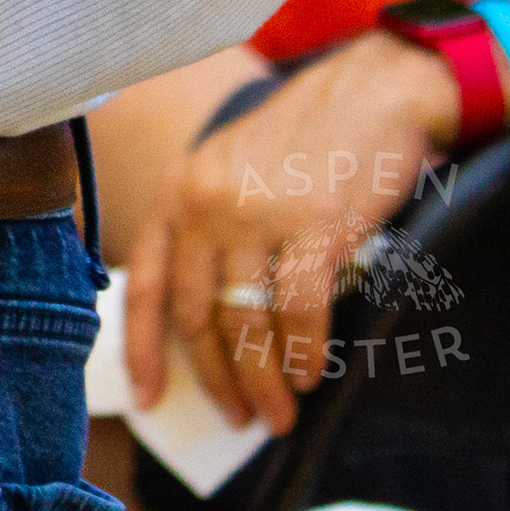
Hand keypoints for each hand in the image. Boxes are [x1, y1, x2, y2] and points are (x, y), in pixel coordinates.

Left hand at [123, 29, 462, 432]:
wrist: (369, 93)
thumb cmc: (303, 140)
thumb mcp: (228, 171)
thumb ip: (209, 230)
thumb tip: (211, 318)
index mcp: (177, 190)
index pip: (143, 280)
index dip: (140, 345)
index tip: (146, 395)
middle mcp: (203, 203)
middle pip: (194, 312)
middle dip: (215, 377)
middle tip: (237, 417)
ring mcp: (255, 214)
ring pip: (244, 320)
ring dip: (262, 378)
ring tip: (277, 413)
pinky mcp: (311, 226)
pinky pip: (299, 310)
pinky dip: (305, 352)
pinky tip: (312, 376)